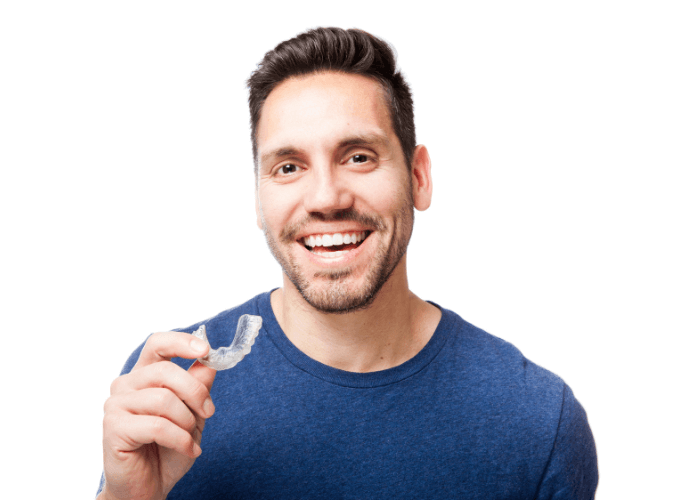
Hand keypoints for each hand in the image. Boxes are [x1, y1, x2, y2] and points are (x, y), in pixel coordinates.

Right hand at [101, 331, 215, 499]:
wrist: (147, 488)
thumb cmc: (167, 449)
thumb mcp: (192, 414)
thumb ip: (198, 387)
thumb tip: (208, 363)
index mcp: (144, 375)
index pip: (157, 344)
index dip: (181, 342)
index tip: (205, 349)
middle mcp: (125, 385)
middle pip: (165, 370)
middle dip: (195, 391)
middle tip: (208, 412)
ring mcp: (116, 406)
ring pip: (163, 399)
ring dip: (187, 421)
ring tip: (191, 437)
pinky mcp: (113, 428)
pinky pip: (157, 426)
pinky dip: (180, 439)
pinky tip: (188, 450)